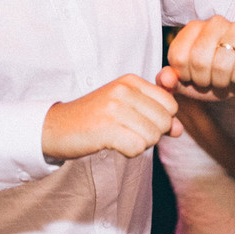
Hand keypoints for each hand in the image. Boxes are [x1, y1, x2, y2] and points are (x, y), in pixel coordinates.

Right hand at [42, 74, 181, 160]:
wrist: (55, 128)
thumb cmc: (93, 119)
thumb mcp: (125, 108)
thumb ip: (155, 114)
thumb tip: (179, 130)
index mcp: (130, 81)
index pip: (170, 104)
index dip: (161, 120)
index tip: (139, 122)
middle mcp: (123, 90)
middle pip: (164, 122)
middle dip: (152, 134)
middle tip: (127, 132)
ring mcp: (114, 108)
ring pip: (153, 136)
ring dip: (139, 144)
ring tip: (118, 137)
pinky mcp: (106, 128)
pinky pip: (138, 148)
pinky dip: (129, 152)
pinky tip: (113, 144)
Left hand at [159, 17, 234, 100]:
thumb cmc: (218, 76)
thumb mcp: (191, 83)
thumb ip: (172, 81)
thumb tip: (164, 78)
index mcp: (193, 29)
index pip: (178, 57)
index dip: (186, 76)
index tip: (195, 77)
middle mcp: (214, 23)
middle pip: (199, 60)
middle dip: (205, 81)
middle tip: (213, 81)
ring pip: (221, 64)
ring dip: (223, 82)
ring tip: (227, 79)